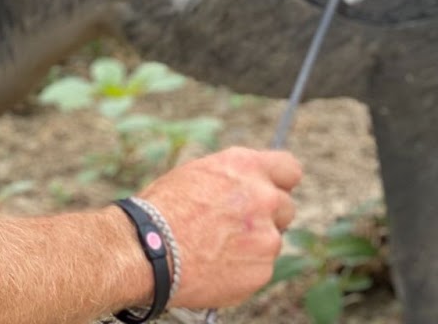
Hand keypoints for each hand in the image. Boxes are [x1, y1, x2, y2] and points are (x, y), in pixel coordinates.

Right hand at [135, 147, 302, 309]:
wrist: (148, 251)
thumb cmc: (163, 210)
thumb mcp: (198, 174)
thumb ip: (234, 178)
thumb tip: (247, 184)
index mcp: (247, 166)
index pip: (290, 169)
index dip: (280, 182)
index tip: (272, 192)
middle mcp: (264, 198)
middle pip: (286, 208)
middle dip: (268, 217)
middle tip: (239, 228)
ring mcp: (266, 236)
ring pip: (271, 241)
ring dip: (253, 246)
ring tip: (216, 251)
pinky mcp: (262, 270)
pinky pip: (260, 269)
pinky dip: (244, 271)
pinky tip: (215, 268)